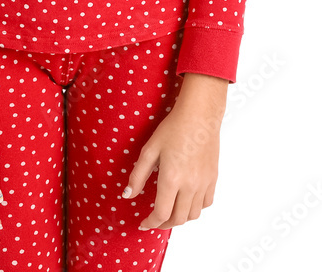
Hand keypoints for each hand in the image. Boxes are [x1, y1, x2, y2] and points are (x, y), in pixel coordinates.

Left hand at [122, 73, 227, 229]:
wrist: (199, 116)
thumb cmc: (173, 128)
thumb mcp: (149, 149)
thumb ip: (138, 175)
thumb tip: (128, 195)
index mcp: (171, 179)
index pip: (161, 214)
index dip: (150, 223)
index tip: (143, 223)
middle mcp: (190, 186)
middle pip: (178, 218)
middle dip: (164, 224)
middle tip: (154, 220)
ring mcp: (204, 183)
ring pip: (193, 215)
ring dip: (180, 218)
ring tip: (169, 212)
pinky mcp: (213, 178)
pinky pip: (206, 203)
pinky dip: (195, 208)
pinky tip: (186, 200)